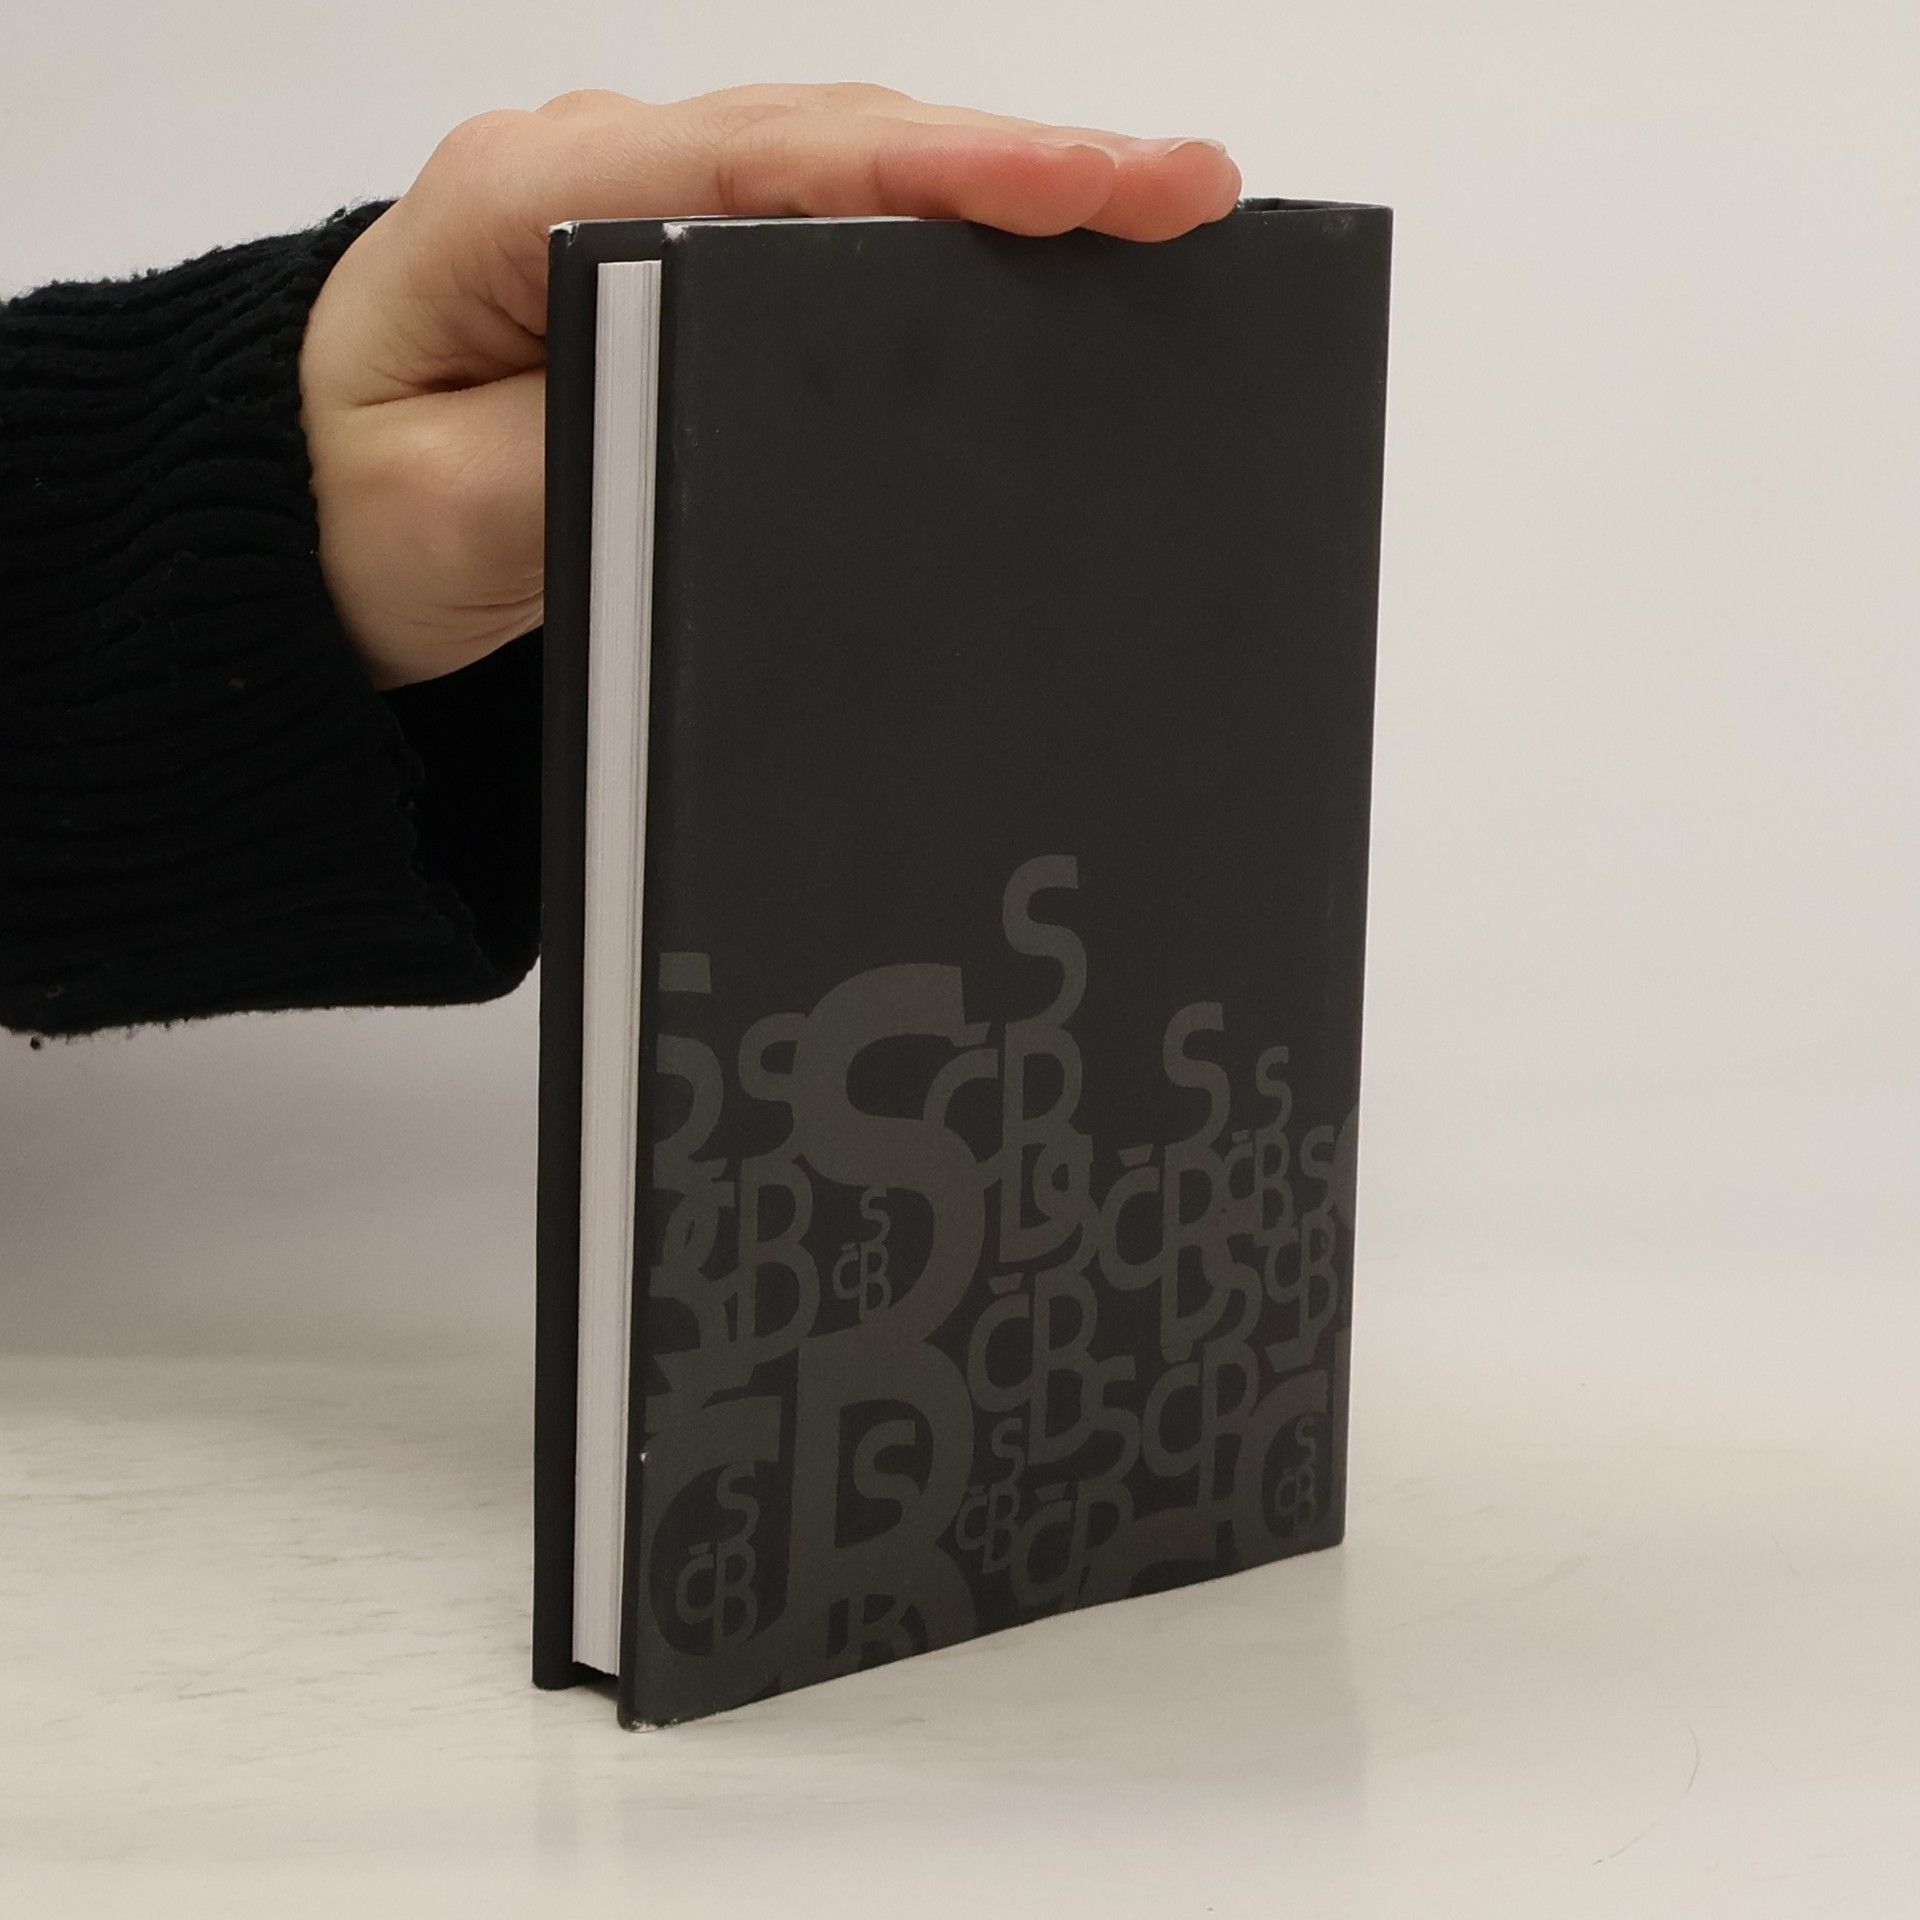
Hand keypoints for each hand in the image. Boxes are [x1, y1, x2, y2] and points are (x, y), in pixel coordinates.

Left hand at [298, 84, 1240, 688]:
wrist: (300, 517)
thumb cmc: (352, 514)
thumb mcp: (446, 519)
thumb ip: (578, 460)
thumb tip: (736, 407)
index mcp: (528, 200)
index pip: (769, 165)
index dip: (941, 171)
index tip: (1084, 190)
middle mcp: (601, 169)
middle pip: (842, 142)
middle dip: (1026, 162)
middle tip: (1191, 194)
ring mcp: (649, 202)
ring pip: (852, 169)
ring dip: (1005, 186)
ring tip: (1161, 212)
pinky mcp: (684, 259)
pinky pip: (830, 226)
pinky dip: (943, 233)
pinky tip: (1041, 255)